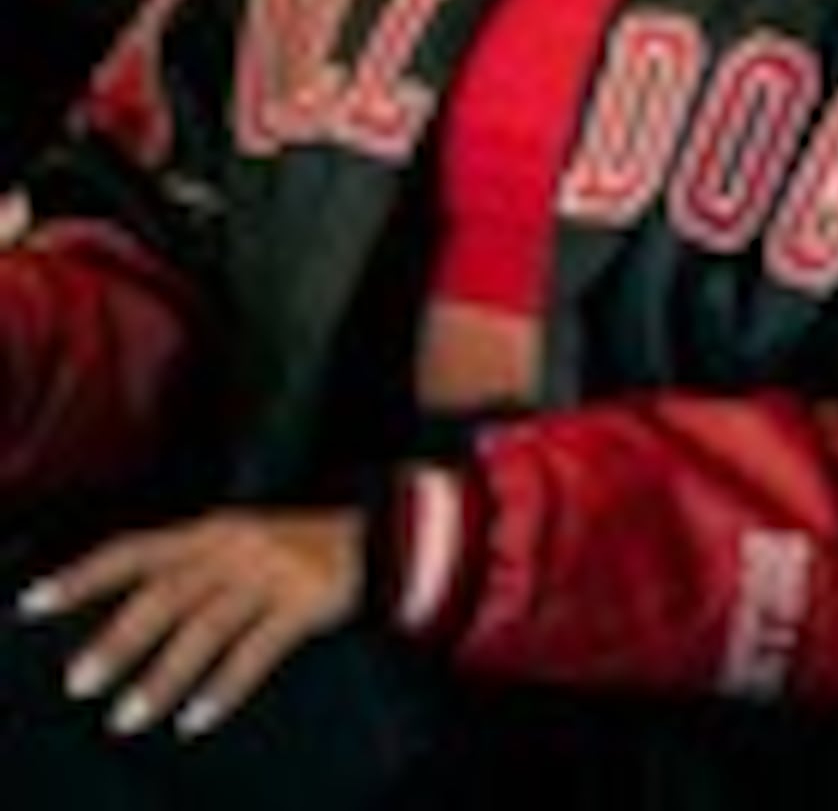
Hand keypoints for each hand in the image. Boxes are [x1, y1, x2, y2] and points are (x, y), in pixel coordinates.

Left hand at [20, 505, 365, 740]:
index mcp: (211, 531)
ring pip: (204, 629)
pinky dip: (223, 688)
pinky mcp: (306, 602)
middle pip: (163, 596)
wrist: (390, 536)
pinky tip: (196, 719)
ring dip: (162, 677)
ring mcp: (272, 574)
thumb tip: (133, 616)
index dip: (82, 576)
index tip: (33, 604)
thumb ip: (195, 567)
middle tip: (80, 683)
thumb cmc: (305, 547)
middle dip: (116, 641)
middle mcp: (235, 548)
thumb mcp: (244, 541)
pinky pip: (256, 652)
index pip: (133, 550)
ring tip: (128, 717)